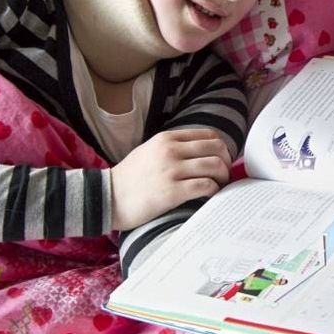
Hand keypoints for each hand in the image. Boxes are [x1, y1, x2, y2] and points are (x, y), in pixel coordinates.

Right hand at [110, 129, 230, 230]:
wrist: (107, 198)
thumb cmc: (129, 177)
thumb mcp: (149, 150)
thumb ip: (173, 146)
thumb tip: (200, 151)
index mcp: (166, 138)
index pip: (208, 135)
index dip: (221, 148)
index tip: (221, 159)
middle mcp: (170, 151)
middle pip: (216, 149)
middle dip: (226, 162)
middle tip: (224, 174)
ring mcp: (171, 171)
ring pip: (215, 166)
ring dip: (222, 177)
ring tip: (219, 185)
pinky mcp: (172, 192)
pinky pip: (205, 186)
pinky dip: (214, 190)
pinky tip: (210, 195)